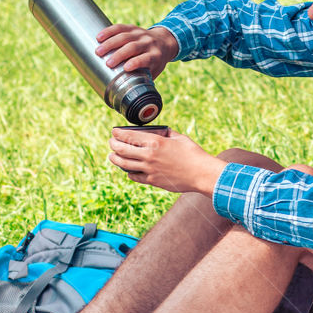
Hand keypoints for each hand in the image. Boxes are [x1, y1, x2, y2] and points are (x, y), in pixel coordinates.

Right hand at [95, 23, 177, 78]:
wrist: (164, 42)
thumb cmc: (156, 62)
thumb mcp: (155, 71)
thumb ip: (143, 81)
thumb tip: (128, 99)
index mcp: (155, 56)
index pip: (146, 58)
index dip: (136, 62)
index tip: (126, 68)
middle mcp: (148, 43)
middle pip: (133, 47)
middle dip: (120, 54)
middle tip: (107, 63)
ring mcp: (140, 34)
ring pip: (125, 36)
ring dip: (110, 43)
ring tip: (98, 51)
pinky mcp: (133, 27)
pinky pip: (120, 27)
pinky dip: (109, 31)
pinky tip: (98, 37)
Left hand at [108, 127, 226, 195]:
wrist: (201, 174)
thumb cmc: (193, 154)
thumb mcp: (179, 138)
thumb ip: (167, 134)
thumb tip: (160, 131)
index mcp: (155, 142)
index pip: (129, 136)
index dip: (118, 133)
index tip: (114, 132)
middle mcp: (149, 156)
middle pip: (122, 150)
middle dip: (113, 144)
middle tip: (111, 142)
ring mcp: (149, 169)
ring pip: (124, 164)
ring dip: (115, 159)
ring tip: (112, 156)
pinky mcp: (153, 181)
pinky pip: (135, 176)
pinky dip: (129, 172)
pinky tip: (128, 170)